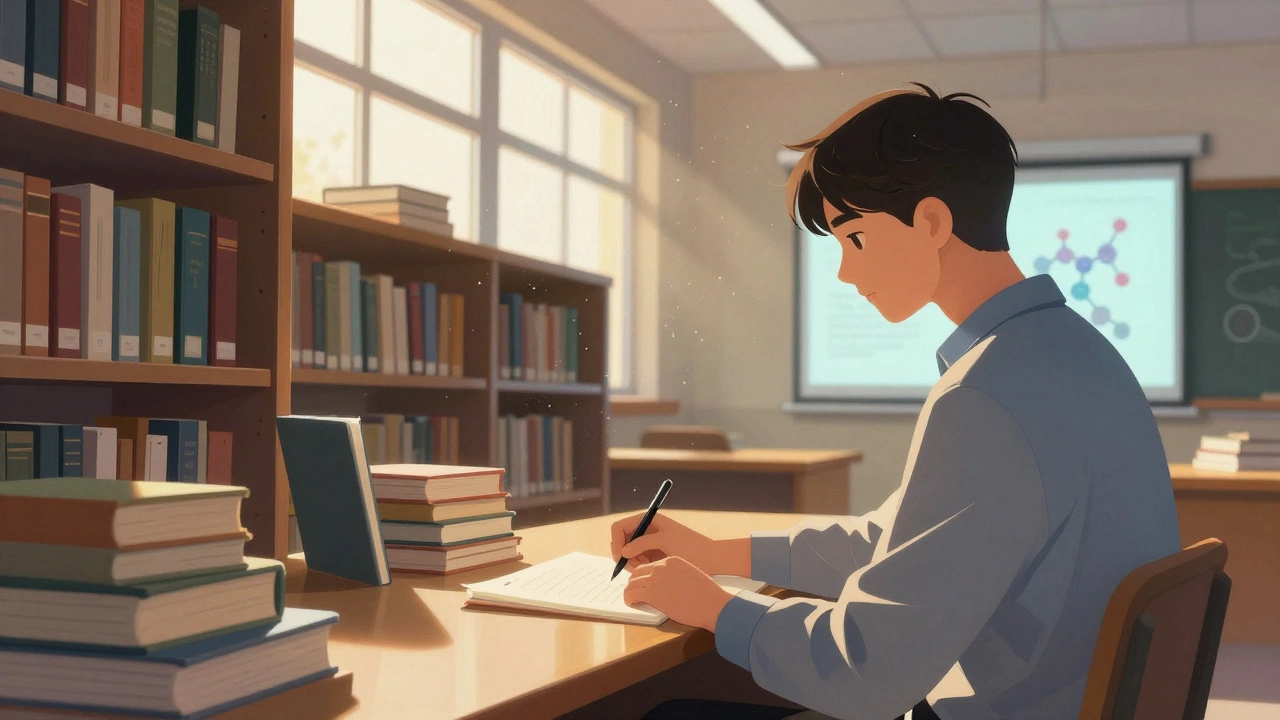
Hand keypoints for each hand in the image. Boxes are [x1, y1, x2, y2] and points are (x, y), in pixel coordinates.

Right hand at [611, 512, 746, 575]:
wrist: (712, 559)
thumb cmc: (692, 547)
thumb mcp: (666, 541)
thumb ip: (642, 543)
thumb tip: (623, 551)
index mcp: (649, 519)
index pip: (619, 527)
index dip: (616, 541)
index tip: (620, 557)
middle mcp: (646, 529)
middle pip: (621, 541)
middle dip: (623, 555)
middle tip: (634, 568)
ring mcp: (649, 542)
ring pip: (627, 553)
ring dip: (631, 563)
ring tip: (646, 569)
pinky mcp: (653, 555)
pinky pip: (637, 561)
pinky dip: (638, 567)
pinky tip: (650, 570)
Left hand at [623, 556, 733, 630]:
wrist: (713, 604)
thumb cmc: (707, 595)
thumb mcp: (691, 575)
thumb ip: (675, 575)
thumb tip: (665, 585)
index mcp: (672, 560)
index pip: (650, 565)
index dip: (644, 576)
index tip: (642, 584)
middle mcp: (662, 566)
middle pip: (638, 572)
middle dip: (634, 583)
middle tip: (634, 592)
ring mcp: (656, 579)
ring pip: (632, 583)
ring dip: (630, 591)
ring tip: (632, 599)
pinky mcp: (652, 594)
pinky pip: (632, 594)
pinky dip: (629, 599)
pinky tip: (632, 603)